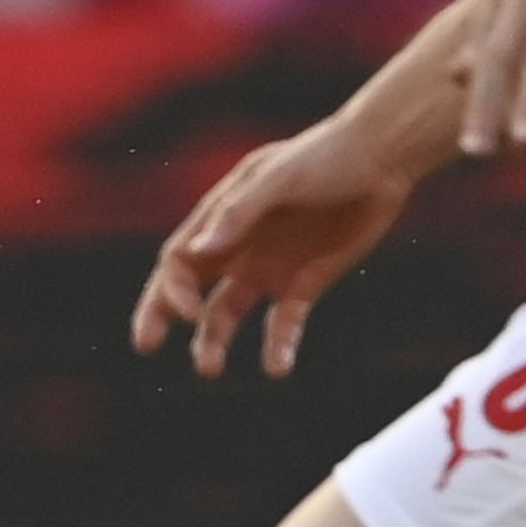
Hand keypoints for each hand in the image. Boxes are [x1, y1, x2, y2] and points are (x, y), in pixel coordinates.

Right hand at [132, 119, 414, 379]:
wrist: (380, 160)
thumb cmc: (322, 157)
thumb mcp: (278, 177)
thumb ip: (238, 212)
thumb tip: (196, 251)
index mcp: (221, 216)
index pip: (179, 258)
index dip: (173, 287)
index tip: (188, 311)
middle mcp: (237, 246)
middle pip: (188, 287)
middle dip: (162, 314)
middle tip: (144, 345)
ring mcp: (269, 268)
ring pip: (227, 313)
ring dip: (214, 341)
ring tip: (209, 369)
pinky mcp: (304, 284)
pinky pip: (284, 324)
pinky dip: (277, 347)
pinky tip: (276, 368)